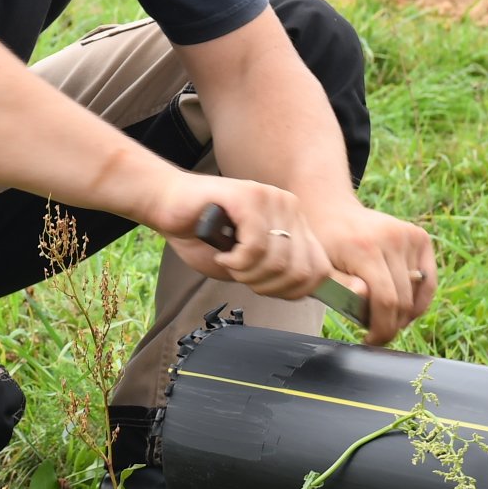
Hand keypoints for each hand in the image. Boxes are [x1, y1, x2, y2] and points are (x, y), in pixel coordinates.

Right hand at [154, 173, 330, 304]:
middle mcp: (289, 207)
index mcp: (295, 223)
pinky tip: (222, 252)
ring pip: (277, 262)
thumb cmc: (203, 237)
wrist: (167, 206)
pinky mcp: (249, 196)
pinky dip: (236, 261)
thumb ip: (278, 275)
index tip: (263, 289)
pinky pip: (256, 247)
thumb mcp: (248, 266)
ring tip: (229, 261)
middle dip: (266, 286)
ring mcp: (272, 198)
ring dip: (247, 274)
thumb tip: (305, 292)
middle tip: (240, 275)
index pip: (319, 270)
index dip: (292, 292)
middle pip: (300, 271)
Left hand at [305, 200, 437, 343]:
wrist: (331, 210)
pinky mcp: (420, 237)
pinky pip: (428, 279)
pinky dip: (418, 298)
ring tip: (386, 318)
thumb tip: (365, 296)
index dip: (382, 328)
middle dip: (392, 325)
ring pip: (418, 293)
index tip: (371, 341)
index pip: (385, 300)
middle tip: (376, 334)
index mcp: (364, 248)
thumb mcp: (320, 268)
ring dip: (405, 314)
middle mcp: (391, 238)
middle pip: (403, 299)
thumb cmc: (322, 245)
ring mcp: (409, 235)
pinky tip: (403, 307)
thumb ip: (340, 286)